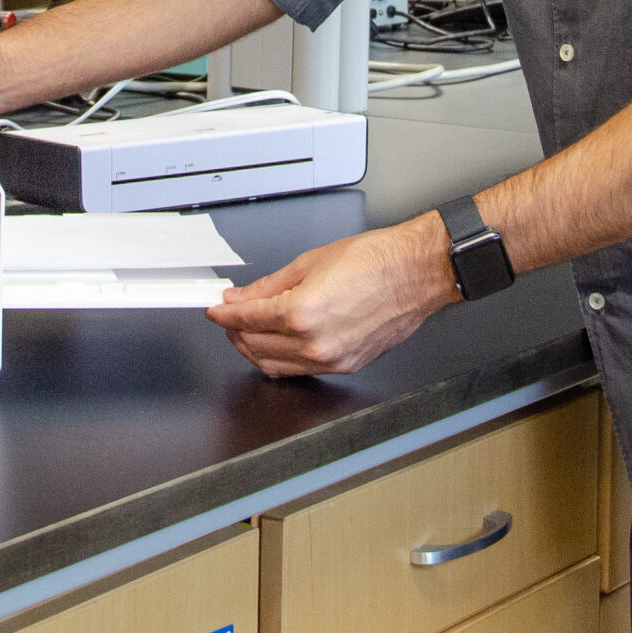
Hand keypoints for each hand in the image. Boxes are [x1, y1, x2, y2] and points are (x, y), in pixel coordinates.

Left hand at [206, 214, 457, 376]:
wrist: (416, 273)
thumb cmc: (375, 261)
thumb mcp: (310, 262)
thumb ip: (270, 285)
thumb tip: (243, 297)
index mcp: (302, 313)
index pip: (246, 320)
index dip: (224, 314)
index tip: (215, 309)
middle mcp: (314, 343)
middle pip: (254, 346)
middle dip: (235, 331)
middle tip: (230, 314)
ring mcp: (329, 359)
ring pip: (272, 366)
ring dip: (254, 348)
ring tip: (250, 329)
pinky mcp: (344, 366)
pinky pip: (299, 371)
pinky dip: (280, 359)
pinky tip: (278, 342)